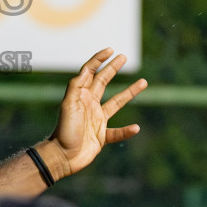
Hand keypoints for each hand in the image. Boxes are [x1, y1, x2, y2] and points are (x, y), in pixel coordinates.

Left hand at [44, 48, 143, 178]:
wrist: (62, 156)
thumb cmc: (64, 130)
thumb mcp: (68, 105)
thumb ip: (77, 87)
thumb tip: (87, 69)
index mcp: (81, 96)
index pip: (91, 73)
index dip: (99, 60)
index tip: (111, 50)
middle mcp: (90, 105)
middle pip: (103, 82)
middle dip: (113, 69)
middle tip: (123, 57)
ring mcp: (97, 120)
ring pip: (116, 103)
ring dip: (129, 93)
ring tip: (144, 82)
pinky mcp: (102, 136)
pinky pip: (118, 132)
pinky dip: (127, 131)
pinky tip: (136, 128)